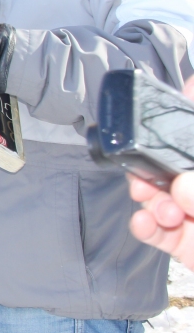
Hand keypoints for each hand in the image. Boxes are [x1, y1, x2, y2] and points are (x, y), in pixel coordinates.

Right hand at [129, 77, 193, 269]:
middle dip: (159, 159)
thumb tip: (183, 186)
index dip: (193, 102)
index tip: (184, 90)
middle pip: (179, 156)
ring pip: (163, 190)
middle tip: (151, 167)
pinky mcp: (186, 242)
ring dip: (151, 195)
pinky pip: (155, 226)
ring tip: (160, 208)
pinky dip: (144, 223)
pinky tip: (148, 222)